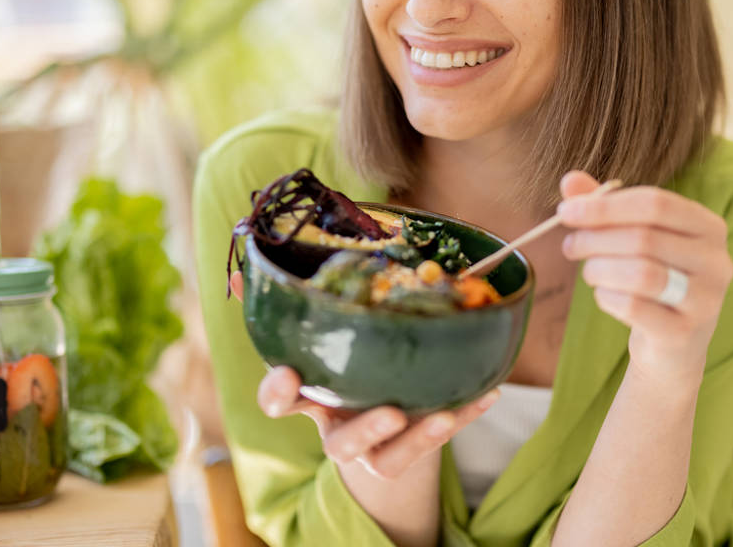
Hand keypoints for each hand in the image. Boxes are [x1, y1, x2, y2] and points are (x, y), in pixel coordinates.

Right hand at [229, 271, 499, 478]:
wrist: (377, 416)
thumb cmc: (343, 359)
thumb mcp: (318, 331)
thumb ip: (288, 302)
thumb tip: (243, 273)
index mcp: (310, 397)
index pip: (281, 402)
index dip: (278, 393)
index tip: (286, 376)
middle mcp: (339, 428)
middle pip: (338, 445)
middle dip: (362, 431)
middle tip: (388, 412)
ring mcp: (376, 447)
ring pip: (388, 459)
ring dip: (415, 440)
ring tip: (439, 416)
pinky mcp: (411, 451)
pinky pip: (438, 442)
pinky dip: (463, 415)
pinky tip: (489, 390)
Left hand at [556, 172, 732, 386]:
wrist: (673, 345)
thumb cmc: (651, 278)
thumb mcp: (632, 237)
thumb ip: (604, 206)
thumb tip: (570, 180)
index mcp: (708, 227)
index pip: (655, 203)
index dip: (605, 206)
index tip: (565, 211)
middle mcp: (717, 261)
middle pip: (644, 238)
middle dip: (595, 239)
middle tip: (570, 246)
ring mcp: (706, 299)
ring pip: (640, 273)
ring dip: (600, 270)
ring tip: (589, 272)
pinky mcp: (685, 332)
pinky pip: (633, 307)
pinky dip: (607, 298)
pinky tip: (605, 295)